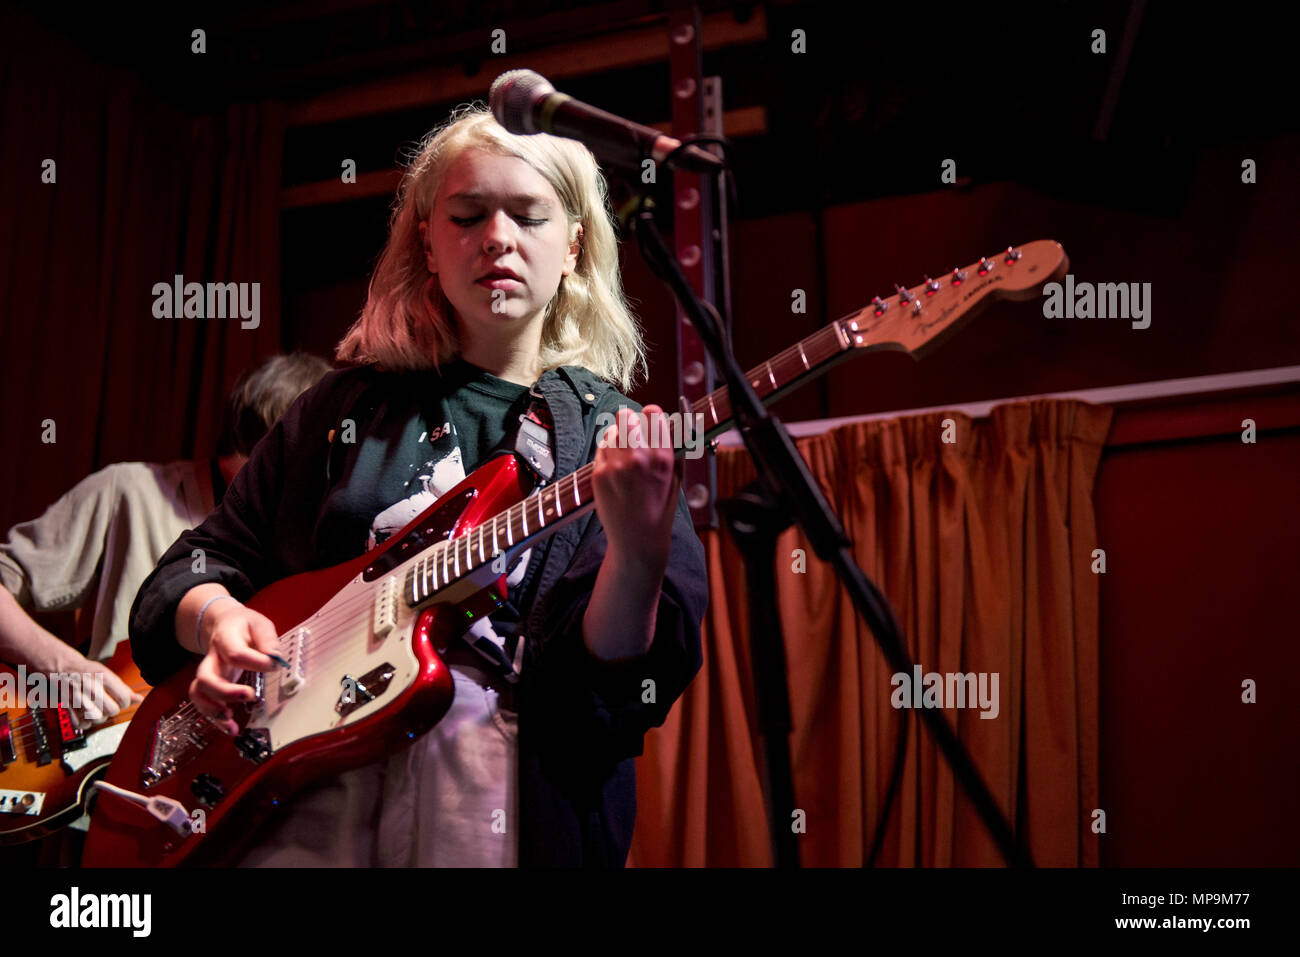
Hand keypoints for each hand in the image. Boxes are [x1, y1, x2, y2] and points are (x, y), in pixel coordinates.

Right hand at [58, 654, 141, 730]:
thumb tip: (138, 699)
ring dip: (101, 717)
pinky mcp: (68, 707)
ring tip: (99, 709)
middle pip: (112, 710)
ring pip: (98, 719)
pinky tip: (87, 714)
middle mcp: (91, 688)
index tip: (122, 700)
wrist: (63, 668)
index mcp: (103, 678)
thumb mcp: (107, 674)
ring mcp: (78, 698)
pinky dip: (86, 723)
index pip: (124, 699)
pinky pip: (82, 724)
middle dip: (113, 709)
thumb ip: (123, 688)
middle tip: (109, 704)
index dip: (125, 702)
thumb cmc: (87, 671)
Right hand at [190, 599, 280, 735]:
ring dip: (213, 710)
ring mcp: (208, 673)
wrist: (225, 623)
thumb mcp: (260, 625)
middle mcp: (212, 658)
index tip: (274, 665)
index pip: (236, 654)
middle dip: (226, 692)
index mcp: (225, 638)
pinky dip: (214, 718)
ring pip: (199, 693)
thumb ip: (268, 640)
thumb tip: (275, 659)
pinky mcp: (210, 685)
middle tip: (249, 695)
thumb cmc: (244, 626)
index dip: (257, 662)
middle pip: (207, 678)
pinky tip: (229, 726)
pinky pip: (203, 703)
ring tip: (231, 721)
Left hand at [593, 404, 680, 571]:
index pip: (652, 413)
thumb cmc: (659, 510)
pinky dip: (607, 452)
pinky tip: (615, 466)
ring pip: (610, 430)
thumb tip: (667, 426)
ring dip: (617, 437)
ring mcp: (615, 467)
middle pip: (626, 416)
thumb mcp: (676, 479)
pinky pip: (600, 448)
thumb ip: (671, 450)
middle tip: (634, 434)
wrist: (637, 540)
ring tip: (624, 453)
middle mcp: (638, 458)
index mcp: (662, 458)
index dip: (650, 415)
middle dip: (630, 422)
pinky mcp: (598, 475)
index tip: (649, 419)